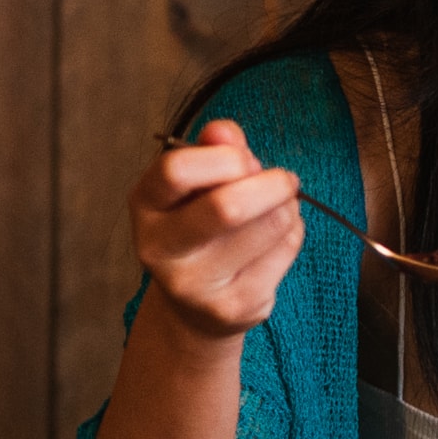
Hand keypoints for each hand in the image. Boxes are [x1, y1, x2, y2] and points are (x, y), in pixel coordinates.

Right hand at [133, 118, 305, 339]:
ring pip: (270, 226)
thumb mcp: (196, 182)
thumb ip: (212, 150)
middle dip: (271, 185)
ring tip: (276, 209)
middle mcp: (159, 250)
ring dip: (286, 207)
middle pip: (227, 208)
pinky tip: (275, 238)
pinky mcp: (235, 306)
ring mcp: (196, 285)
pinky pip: (286, 250)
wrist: (192, 306)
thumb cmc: (198, 225)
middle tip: (283, 180)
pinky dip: (293, 233)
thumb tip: (224, 131)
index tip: (244, 160)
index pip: (176, 171)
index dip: (224, 158)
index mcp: (144, 205)